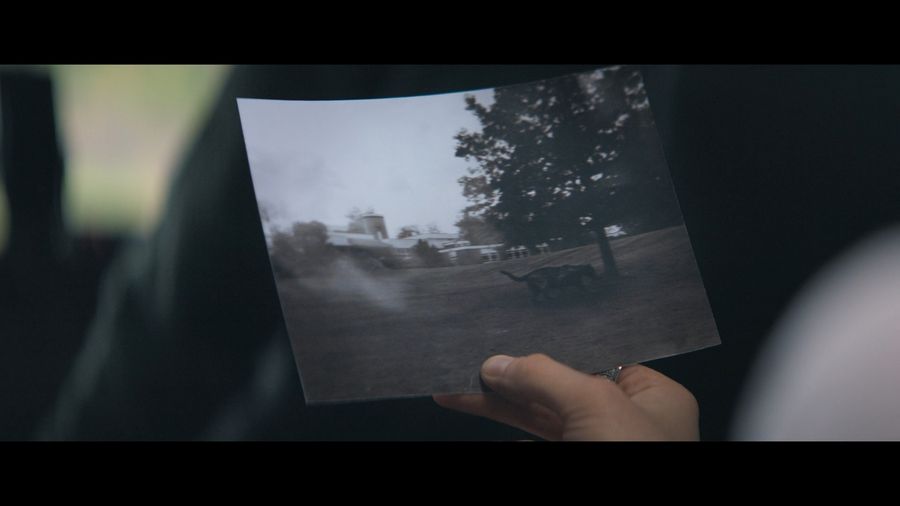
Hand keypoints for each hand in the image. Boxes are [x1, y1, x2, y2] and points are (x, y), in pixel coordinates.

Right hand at [433, 354, 698, 440]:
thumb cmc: (630, 449)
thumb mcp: (592, 403)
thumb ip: (543, 377)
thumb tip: (495, 364)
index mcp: (651, 394)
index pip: (591, 358)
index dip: (547, 349)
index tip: (505, 341)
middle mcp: (626, 420)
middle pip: (559, 388)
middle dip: (514, 379)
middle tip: (470, 367)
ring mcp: (598, 445)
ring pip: (541, 418)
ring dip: (500, 406)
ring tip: (458, 391)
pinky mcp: (572, 463)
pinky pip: (536, 443)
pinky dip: (510, 435)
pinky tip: (480, 416)